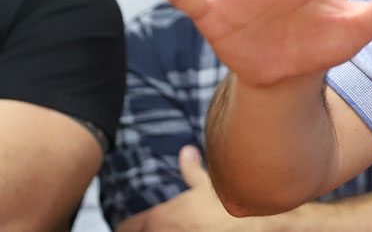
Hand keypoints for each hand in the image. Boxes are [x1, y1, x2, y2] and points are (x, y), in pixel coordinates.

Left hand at [120, 146, 264, 231]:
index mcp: (157, 218)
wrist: (242, 224)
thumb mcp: (205, 184)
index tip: (133, 226)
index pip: (126, 227)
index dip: (129, 226)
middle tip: (149, 227)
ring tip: (170, 229)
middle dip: (142, 231)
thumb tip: (187, 151)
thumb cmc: (222, 204)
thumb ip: (191, 170)